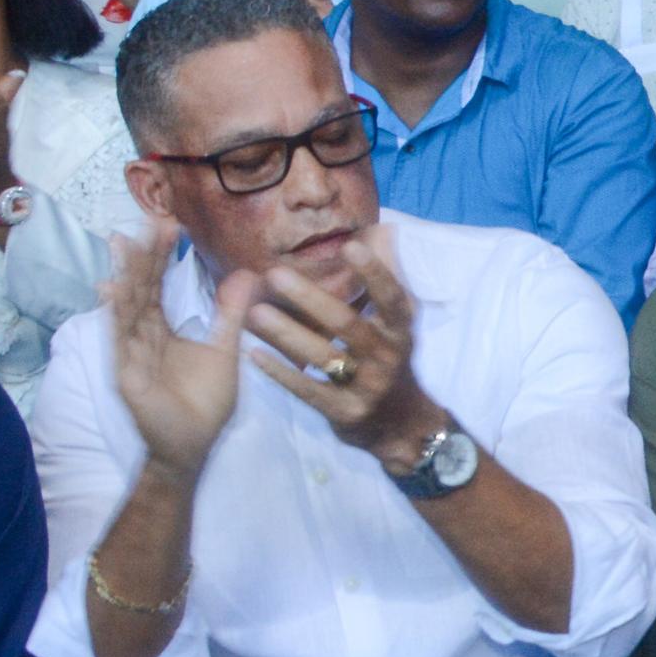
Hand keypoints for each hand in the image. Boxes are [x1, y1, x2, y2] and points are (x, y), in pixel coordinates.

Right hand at [103, 228, 251, 480]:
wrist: (192, 447)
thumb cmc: (205, 402)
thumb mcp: (224, 349)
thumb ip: (231, 313)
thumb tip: (247, 274)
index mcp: (163, 330)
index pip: (158, 286)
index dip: (161, 257)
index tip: (168, 223)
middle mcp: (142, 337)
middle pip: (140, 289)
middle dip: (143, 256)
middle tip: (149, 219)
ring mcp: (131, 354)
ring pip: (127, 308)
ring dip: (128, 276)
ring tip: (127, 243)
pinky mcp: (126, 374)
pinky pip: (120, 340)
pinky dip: (116, 315)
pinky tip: (112, 289)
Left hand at [242, 224, 433, 458]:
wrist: (402, 425)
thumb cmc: (392, 362)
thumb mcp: (398, 324)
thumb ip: (388, 280)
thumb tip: (385, 232)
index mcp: (401, 330)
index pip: (391, 297)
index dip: (375, 273)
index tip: (351, 246)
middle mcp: (389, 356)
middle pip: (348, 324)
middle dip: (311, 298)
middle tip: (274, 275)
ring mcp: (368, 386)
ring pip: (324, 356)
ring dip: (287, 334)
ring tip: (253, 314)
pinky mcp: (346, 412)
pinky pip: (309, 391)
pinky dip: (281, 373)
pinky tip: (253, 355)